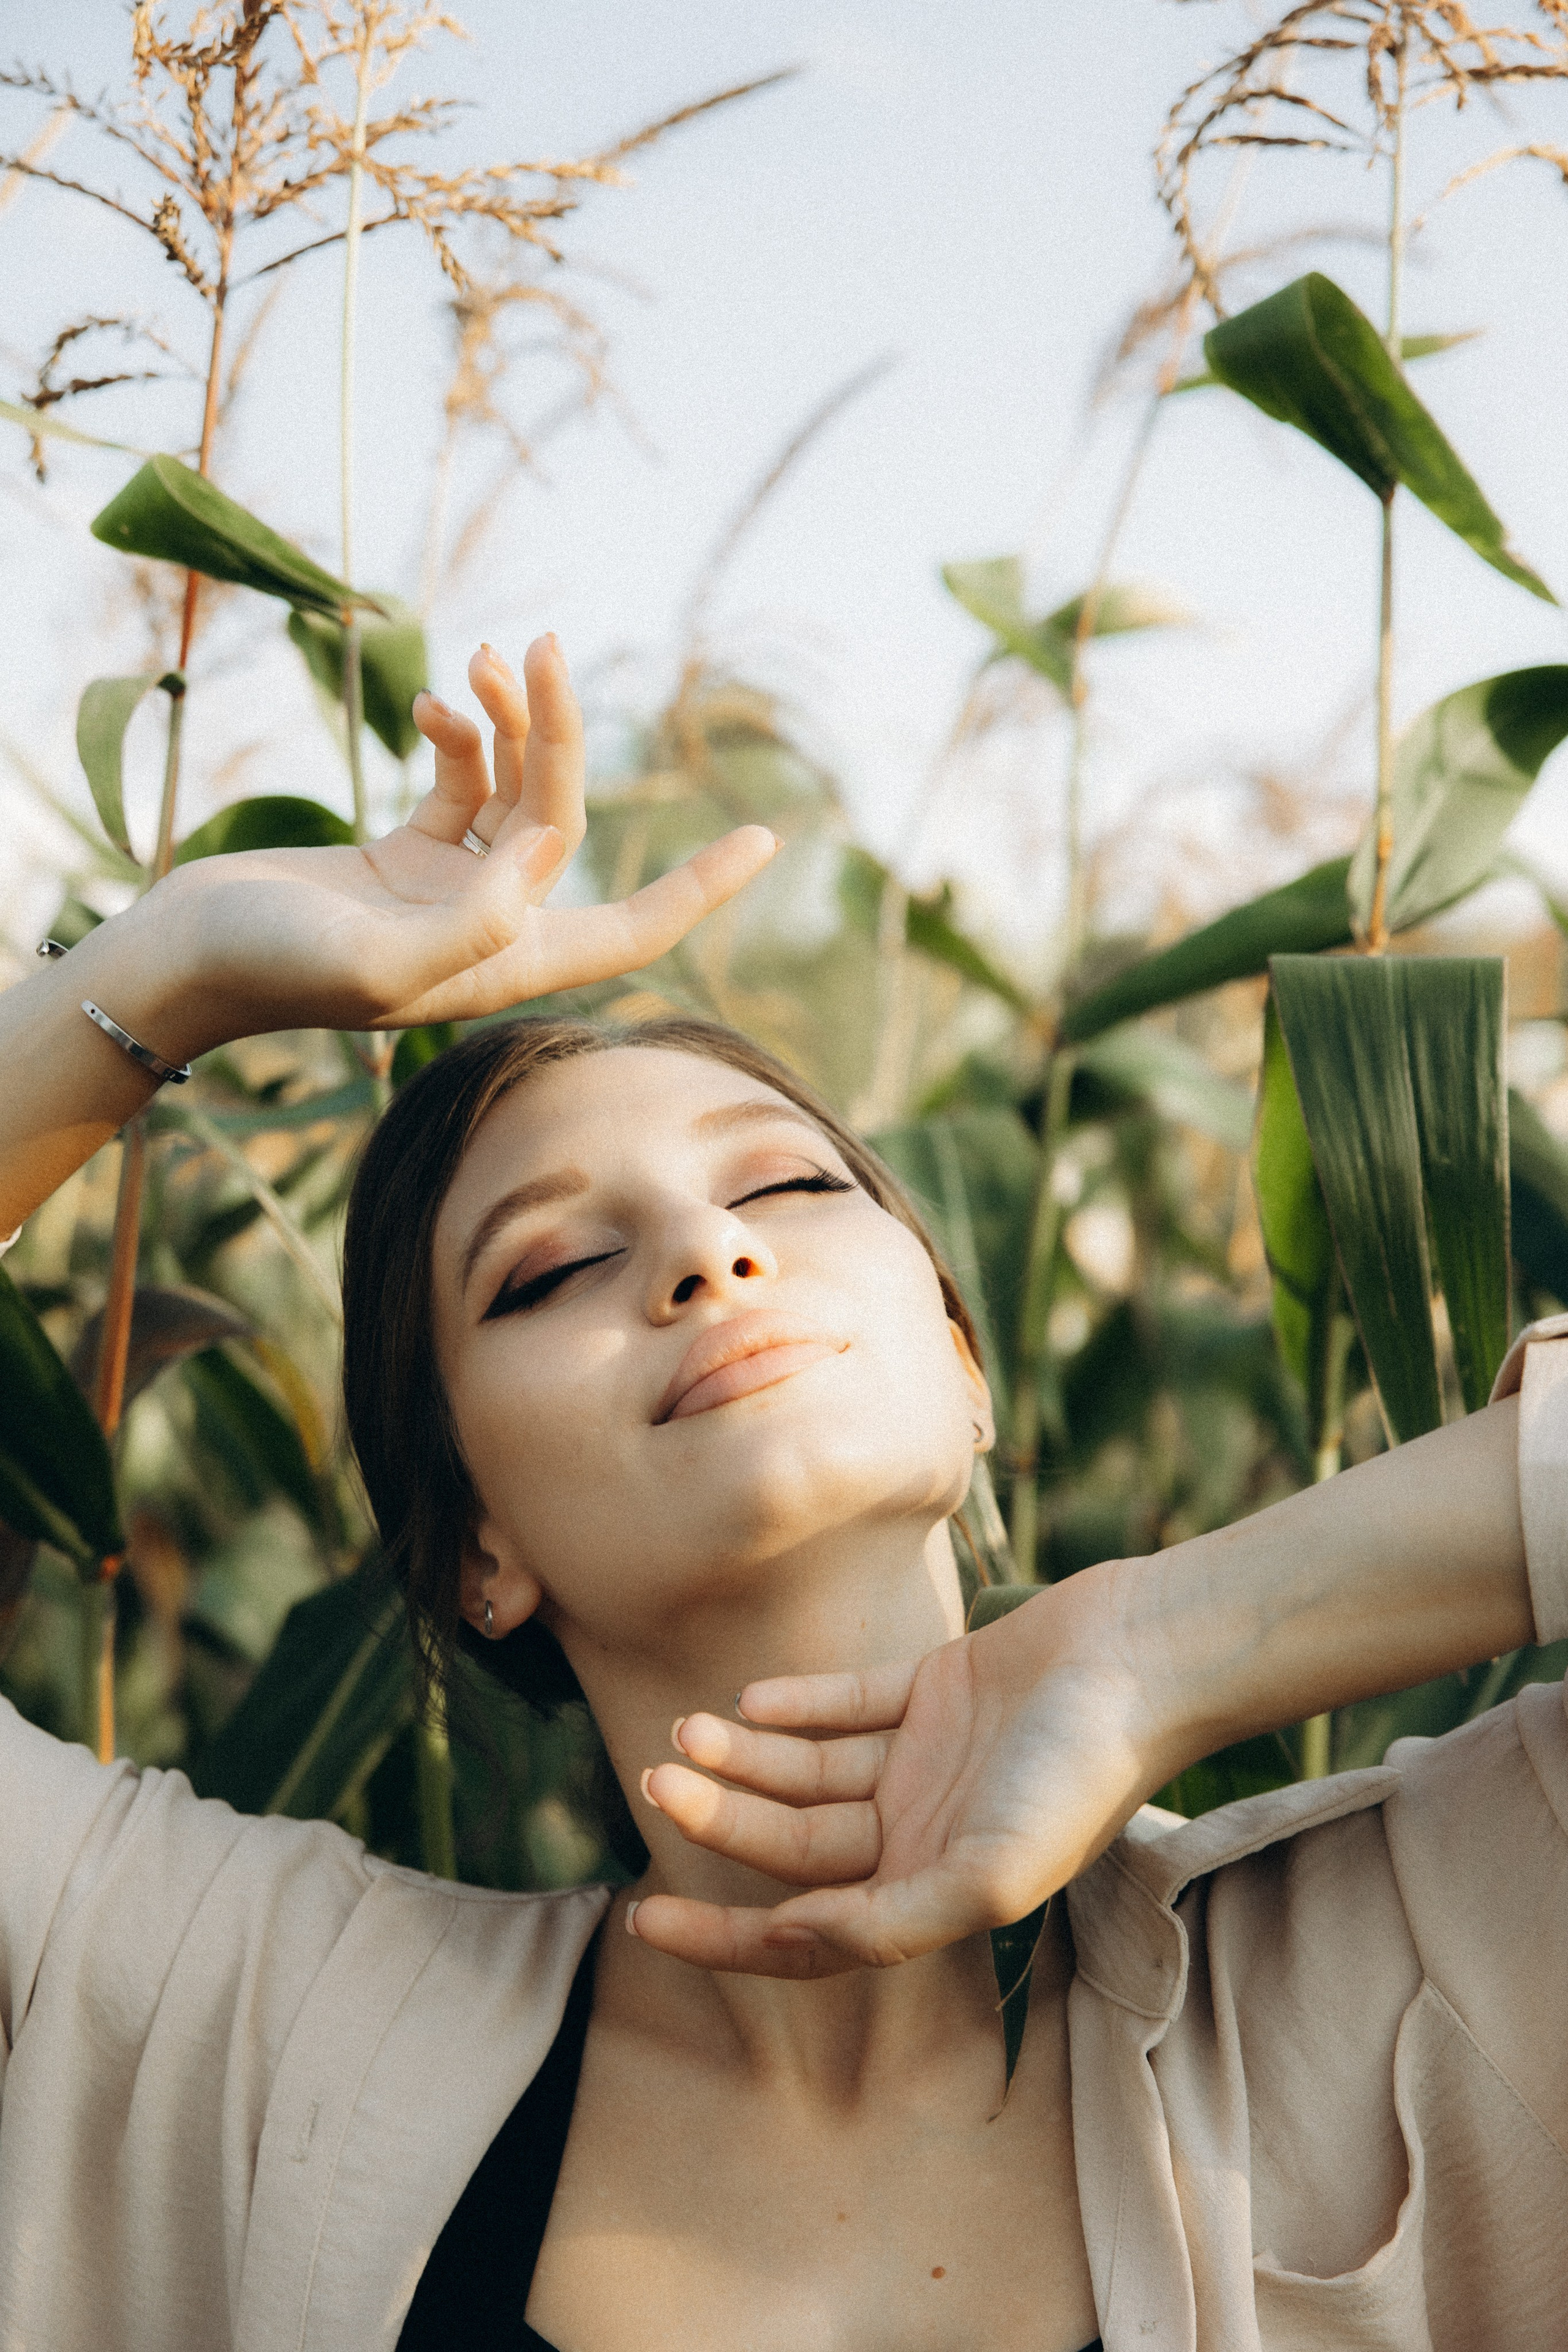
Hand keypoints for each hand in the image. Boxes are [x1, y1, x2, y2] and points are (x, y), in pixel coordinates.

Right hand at [152, 636, 775, 1051]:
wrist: (178, 956)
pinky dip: (462, 737)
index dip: (699, 888)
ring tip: (494, 653)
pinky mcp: (404, 856)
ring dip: (513, 721)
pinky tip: (438, 704)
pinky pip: (462, 782)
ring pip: (515, 790)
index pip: (631, 929)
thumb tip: (547, 856)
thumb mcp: (375, 960)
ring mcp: (449, 889)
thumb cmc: (267, 968)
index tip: (764, 839)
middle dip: (562, 733)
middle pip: (561, 819)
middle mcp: (491, 927)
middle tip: (544, 643)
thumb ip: (472, 921)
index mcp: (503, 964)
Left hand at [630, 1568, 1159, 1978]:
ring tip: (687, 1733)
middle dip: (721, 1823)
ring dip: (747, 1759)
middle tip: (654, 1784)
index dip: (727, 1938)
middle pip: (797, 1845)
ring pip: (811, 1773)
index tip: (644, 1920)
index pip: (809, 1933)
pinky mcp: (935, 1688)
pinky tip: (752, 1703)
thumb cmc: (1082, 1773)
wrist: (1141, 1658)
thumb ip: (894, 1919)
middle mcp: (924, 1831)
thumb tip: (793, 1935)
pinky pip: (848, 1704)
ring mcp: (927, 1759)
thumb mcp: (994, 1873)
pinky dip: (799, 1704)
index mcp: (936, 1891)